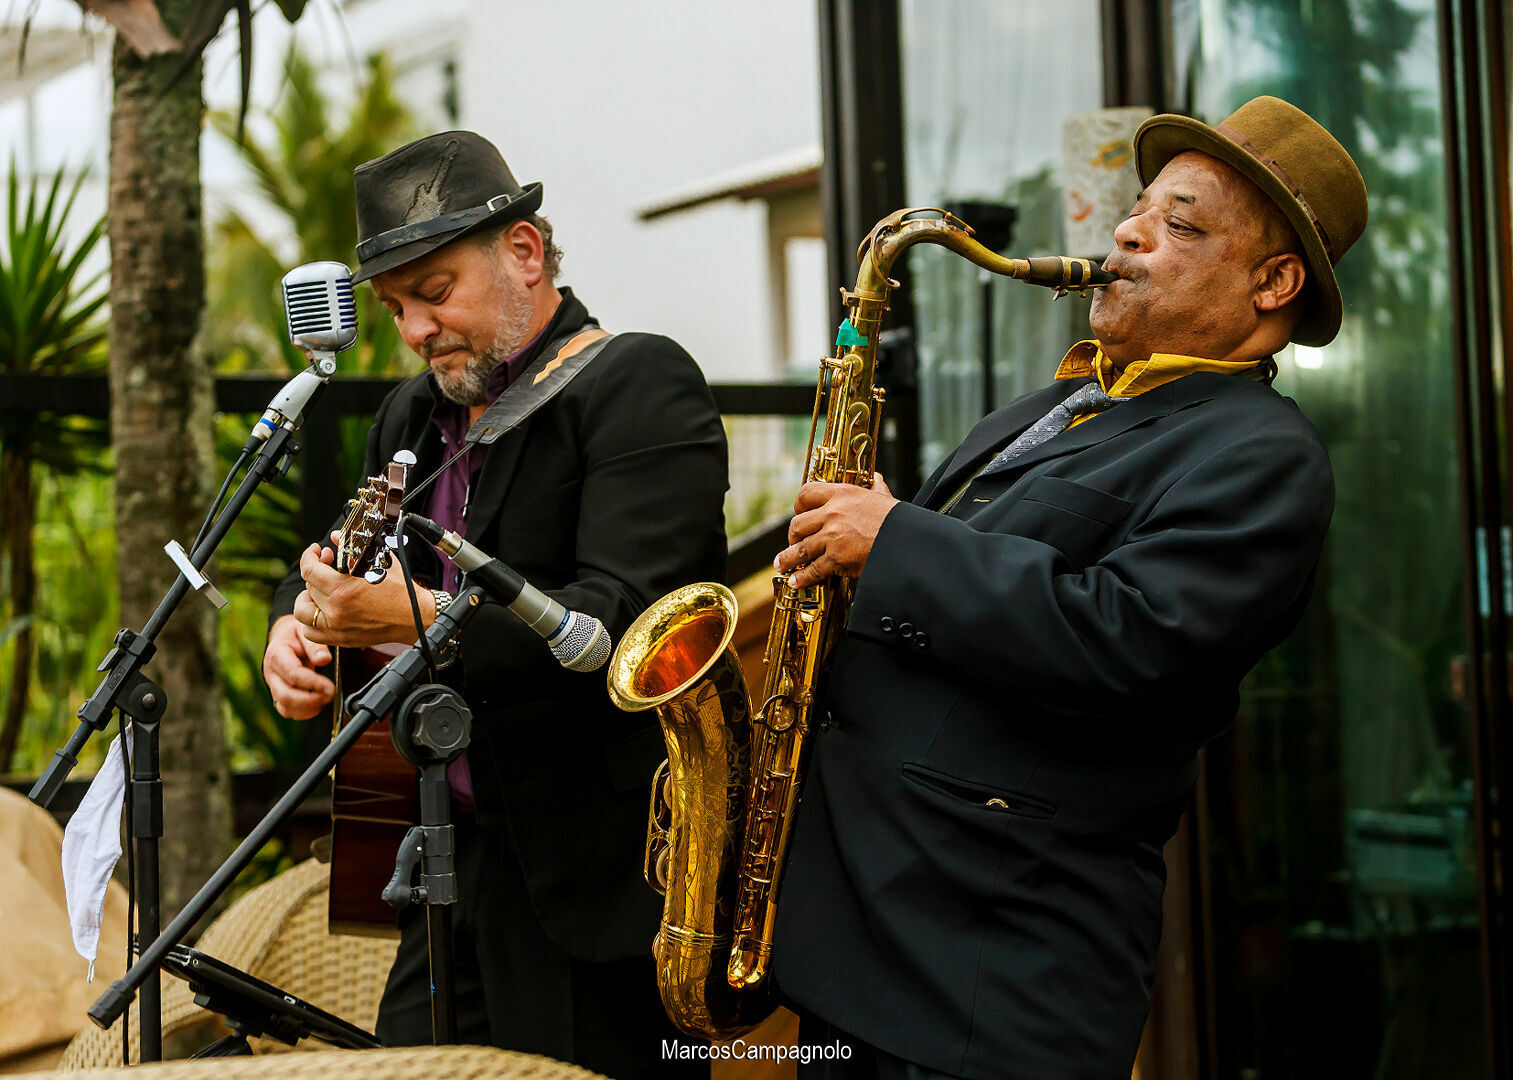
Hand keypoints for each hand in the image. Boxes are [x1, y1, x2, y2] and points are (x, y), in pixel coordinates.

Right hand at [263, 614, 333, 719]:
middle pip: (286, 695)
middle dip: (310, 700)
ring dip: (308, 708)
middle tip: (330, 694)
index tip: (331, 687)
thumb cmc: (296, 634)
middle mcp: (271, 673)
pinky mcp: (278, 695)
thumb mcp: (305, 631)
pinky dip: (303, 712)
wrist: (285, 638)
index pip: (293, 674)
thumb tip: (324, 659)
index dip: (313, 683)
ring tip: (325, 698)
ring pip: (285, 707)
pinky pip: (287, 711)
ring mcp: (273, 686)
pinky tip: (318, 704)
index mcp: (277, 654)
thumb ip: (315, 645)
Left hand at [292, 534, 436, 648]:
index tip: (315, 551)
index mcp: (343, 590)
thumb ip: (352, 548)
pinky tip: (323, 611)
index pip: (309, 570)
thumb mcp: (379, 561)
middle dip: (315, 573)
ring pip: (302, 612)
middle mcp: (336, 611)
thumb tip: (335, 536)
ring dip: (308, 598)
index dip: (309, 556)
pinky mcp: (341, 639)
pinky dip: (312, 622)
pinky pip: (311, 633)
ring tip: (320, 592)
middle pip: (308, 587)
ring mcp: (336, 628)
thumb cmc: (400, 591)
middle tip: (327, 567)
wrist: (415, 617)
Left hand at [775, 473, 897, 588]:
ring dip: (788, 558)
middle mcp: (833, 513)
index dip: (799, 505)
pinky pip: (812, 569)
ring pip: (799, 548)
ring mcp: (832, 537)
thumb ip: (876, 489)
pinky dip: (801, 577)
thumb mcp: (886, 500)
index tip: (799, 513)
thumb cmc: (899, 522)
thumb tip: (876, 478)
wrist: (909, 542)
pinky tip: (796, 581)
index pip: (807, 493)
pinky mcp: (836, 559)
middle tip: (793, 543)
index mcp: (843, 494)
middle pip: (798, 523)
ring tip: (781, 564)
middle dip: (792, 536)